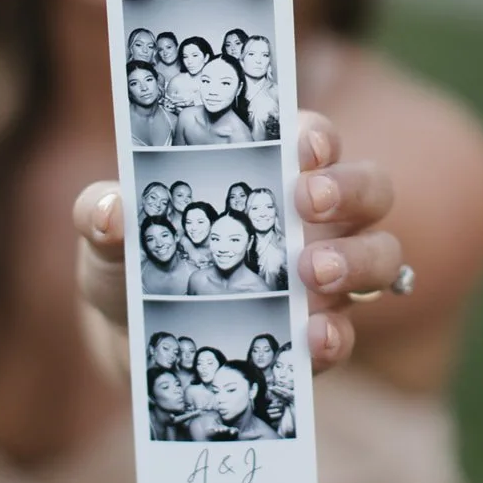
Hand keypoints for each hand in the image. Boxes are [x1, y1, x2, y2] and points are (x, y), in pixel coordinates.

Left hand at [73, 111, 404, 373]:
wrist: (134, 347)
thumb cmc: (133, 264)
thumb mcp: (107, 238)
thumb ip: (101, 216)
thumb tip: (108, 209)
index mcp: (272, 172)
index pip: (314, 139)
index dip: (317, 136)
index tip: (301, 146)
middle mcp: (316, 220)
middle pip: (369, 188)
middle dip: (349, 190)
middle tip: (308, 203)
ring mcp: (328, 280)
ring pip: (381, 256)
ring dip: (357, 260)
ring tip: (312, 273)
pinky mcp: (319, 337)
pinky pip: (349, 332)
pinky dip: (337, 334)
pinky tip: (315, 337)